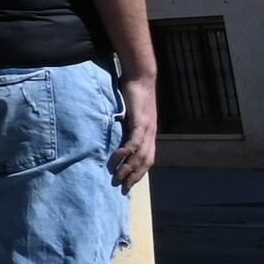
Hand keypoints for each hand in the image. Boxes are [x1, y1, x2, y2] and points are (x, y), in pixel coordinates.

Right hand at [116, 69, 160, 189]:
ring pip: (141, 156)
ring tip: (118, 177)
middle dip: (135, 176)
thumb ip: (125, 123)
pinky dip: (126, 152)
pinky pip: (134, 142)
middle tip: (123, 187)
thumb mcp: (130, 111)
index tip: (128, 183)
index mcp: (149, 133)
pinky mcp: (140, 122)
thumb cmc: (133, 92)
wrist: (141, 76)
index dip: (139, 172)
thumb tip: (113, 131)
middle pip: (146, 162)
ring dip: (129, 168)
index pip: (147, 159)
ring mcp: (147, 129)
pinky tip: (117, 158)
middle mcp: (151, 134)